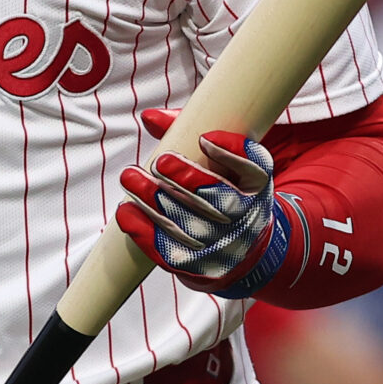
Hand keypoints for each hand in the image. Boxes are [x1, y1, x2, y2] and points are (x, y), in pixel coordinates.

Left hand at [116, 107, 291, 297]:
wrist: (238, 246)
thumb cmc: (221, 188)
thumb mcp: (218, 161)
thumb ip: (186, 133)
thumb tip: (149, 117)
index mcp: (257, 186)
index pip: (255, 168)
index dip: (233, 154)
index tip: (205, 138)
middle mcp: (247, 217)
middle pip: (220, 201)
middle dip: (187, 179)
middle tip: (159, 161)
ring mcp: (225, 245)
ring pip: (191, 226)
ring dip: (156, 203)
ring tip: (130, 178)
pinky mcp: (200, 266)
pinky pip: (171, 252)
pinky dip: (146, 232)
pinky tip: (126, 213)